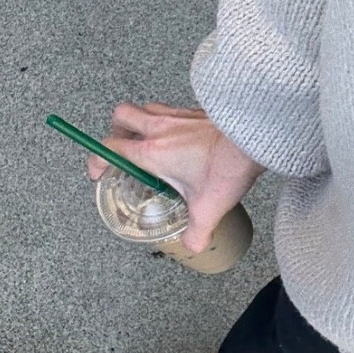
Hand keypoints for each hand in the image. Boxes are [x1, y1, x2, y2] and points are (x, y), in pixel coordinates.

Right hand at [86, 101, 266, 253]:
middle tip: (122, 148)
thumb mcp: (208, 208)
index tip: (99, 172)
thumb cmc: (229, 165)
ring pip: (146, 106)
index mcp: (153, 151)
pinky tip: (181, 136)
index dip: (97, 160)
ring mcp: (179, 115)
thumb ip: (196, 232)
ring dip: (141, 120)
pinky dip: (168, 119)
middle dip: (115, 130)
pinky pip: (172, 107)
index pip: (109, 148)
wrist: (257, 135)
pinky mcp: (197, 109)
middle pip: (121, 115)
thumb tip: (192, 246)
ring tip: (149, 141)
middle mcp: (161, 127)